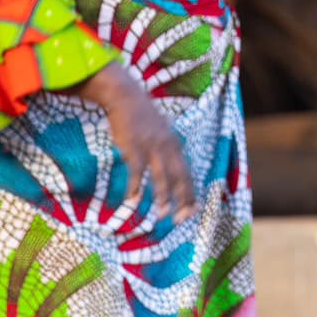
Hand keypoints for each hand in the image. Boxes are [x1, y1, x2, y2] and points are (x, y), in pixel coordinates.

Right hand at [78, 64, 196, 223]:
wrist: (125, 96)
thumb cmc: (140, 115)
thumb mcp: (161, 130)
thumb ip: (167, 147)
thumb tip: (170, 165)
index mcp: (175, 144)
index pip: (187, 174)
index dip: (190, 194)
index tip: (190, 212)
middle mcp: (168, 147)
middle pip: (179, 179)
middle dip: (181, 201)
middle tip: (178, 220)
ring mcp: (152, 147)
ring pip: (162, 178)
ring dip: (162, 198)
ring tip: (161, 215)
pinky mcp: (134, 147)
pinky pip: (137, 173)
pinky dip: (136, 187)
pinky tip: (133, 200)